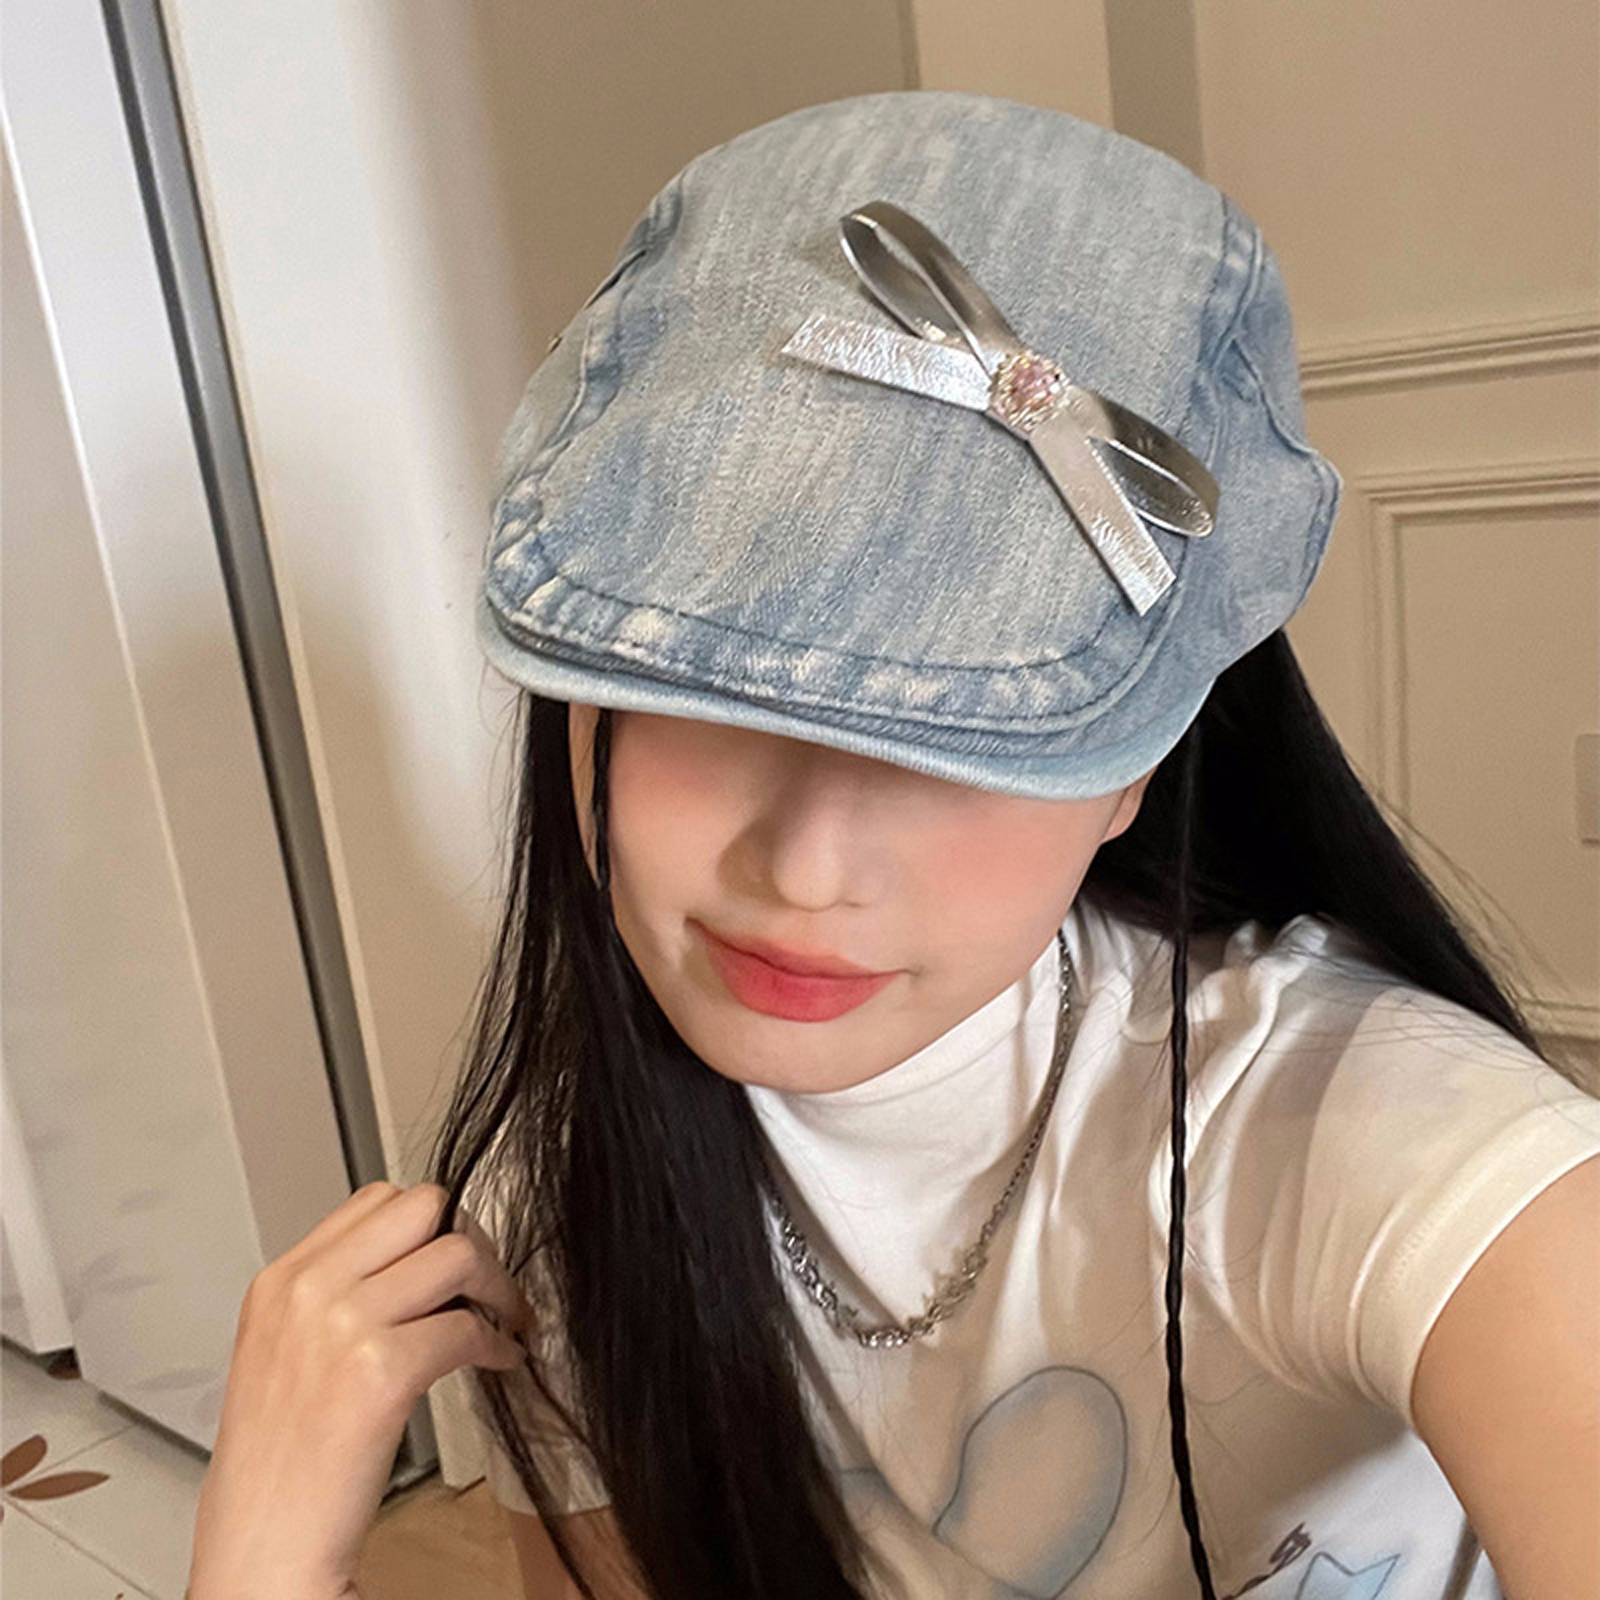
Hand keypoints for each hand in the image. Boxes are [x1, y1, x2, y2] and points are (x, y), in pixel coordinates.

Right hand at [187, 1181, 531, 1599]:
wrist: (260, 1550)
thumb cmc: (280, 1468)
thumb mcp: (285, 1353)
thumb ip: (337, 1297)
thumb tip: (417, 1263)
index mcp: (280, 1282)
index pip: (376, 1200)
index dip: (430, 1224)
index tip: (453, 1257)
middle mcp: (306, 1291)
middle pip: (421, 1206)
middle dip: (470, 1237)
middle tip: (489, 1282)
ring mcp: (340, 1327)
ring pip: (456, 1254)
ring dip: (497, 1288)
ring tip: (505, 1322)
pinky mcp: (378, 1372)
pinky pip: (467, 1328)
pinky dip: (499, 1343)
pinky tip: (500, 1361)